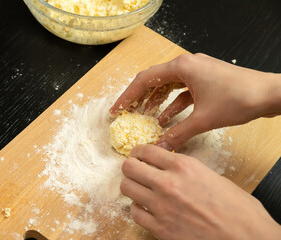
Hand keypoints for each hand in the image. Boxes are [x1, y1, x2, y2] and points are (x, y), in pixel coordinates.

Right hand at [110, 53, 280, 149]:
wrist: (271, 94)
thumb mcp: (203, 119)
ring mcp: (197, 71)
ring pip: (168, 85)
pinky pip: (183, 90)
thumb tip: (159, 148)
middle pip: (154, 80)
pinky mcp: (205, 79)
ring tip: (145, 117)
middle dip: (140, 98)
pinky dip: (173, 103)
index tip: (117, 110)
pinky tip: (167, 117)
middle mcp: (187, 65)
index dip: (128, 96)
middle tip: (127, 113)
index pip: (145, 80)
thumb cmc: (238, 99)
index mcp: (182, 67)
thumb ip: (177, 134)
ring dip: (156, 101)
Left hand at [120, 144, 280, 239]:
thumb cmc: (237, 208)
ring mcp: (161, 207)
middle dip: (130, 166)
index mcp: (183, 166)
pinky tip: (146, 208)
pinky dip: (138, 209)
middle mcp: (168, 184)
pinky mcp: (160, 229)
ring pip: (127, 188)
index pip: (147, 150)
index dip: (138, 151)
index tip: (137, 154)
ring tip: (139, 188)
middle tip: (135, 170)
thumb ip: (185, 170)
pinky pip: (135, 213)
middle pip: (130, 167)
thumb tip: (168, 168)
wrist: (246, 237)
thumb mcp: (211, 175)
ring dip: (131, 186)